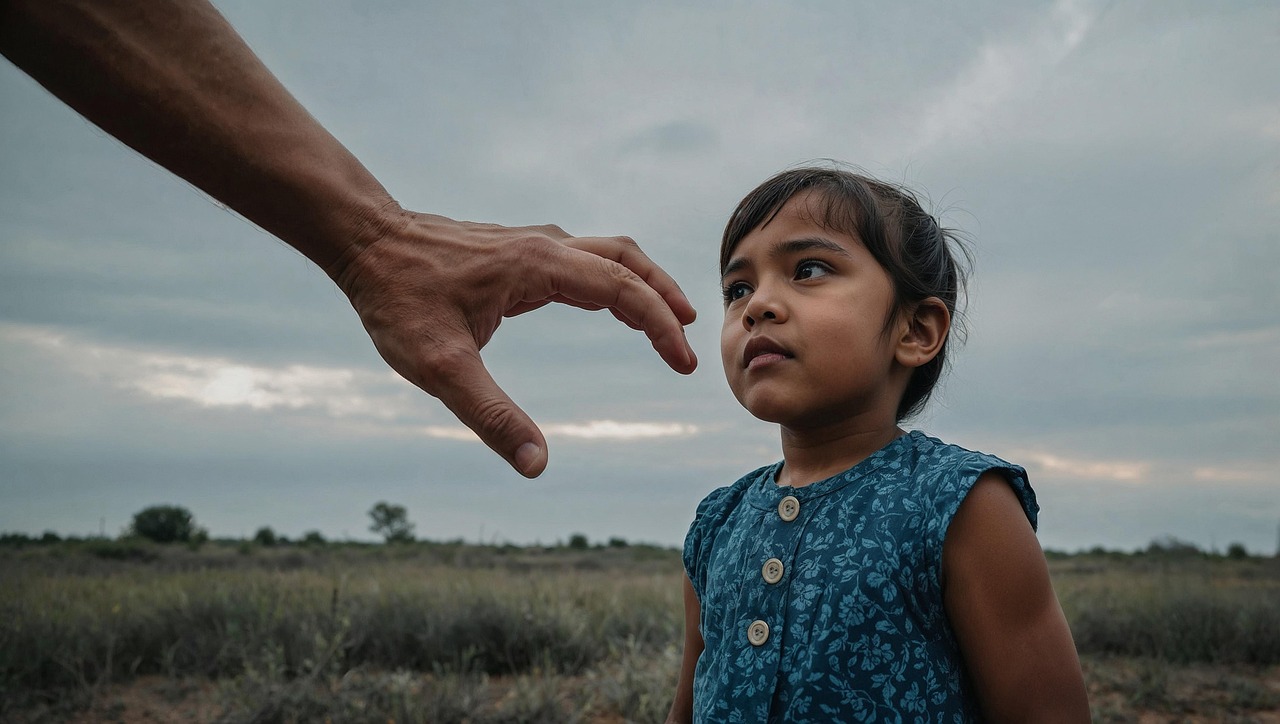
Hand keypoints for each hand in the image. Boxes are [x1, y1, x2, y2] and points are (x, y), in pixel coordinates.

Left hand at [334, 209, 697, 477]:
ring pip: (606, 251)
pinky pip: (581, 256)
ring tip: (664, 318)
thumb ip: (491, 416)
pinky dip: (610, 277)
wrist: (363, 239)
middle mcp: (543, 246)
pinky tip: (602, 301)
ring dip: (641, 282)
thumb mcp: (440, 368)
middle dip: (664, 297)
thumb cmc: (397, 298)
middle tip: (688, 338)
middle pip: (626, 260)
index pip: (621, 290)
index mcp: (537, 267)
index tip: (683, 364)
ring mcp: (529, 242)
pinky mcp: (514, 248)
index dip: (659, 326)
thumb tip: (537, 466)